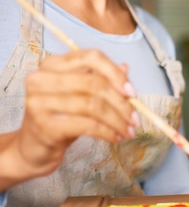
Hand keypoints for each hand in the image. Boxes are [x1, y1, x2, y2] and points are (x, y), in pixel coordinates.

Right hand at [8, 49, 138, 180]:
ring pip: (93, 105)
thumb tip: (126, 68)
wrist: (34, 149)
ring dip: (117, 121)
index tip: (133, 93)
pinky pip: (87, 125)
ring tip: (129, 131)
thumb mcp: (82, 96)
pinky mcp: (44, 125)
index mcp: (53, 64)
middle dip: (122, 103)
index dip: (116, 74)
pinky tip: (116, 138)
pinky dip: (107, 132)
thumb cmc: (61, 119)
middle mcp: (42, 78)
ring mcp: (40, 101)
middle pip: (94, 83)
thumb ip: (101, 80)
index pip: (91, 57)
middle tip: (136, 119)